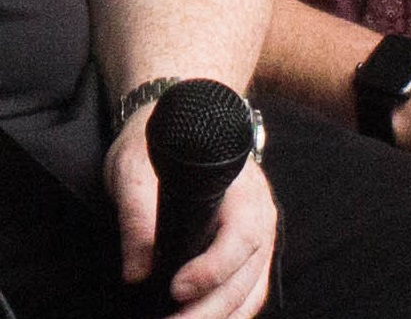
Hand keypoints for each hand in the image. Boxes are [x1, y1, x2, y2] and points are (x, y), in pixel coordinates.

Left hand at [105, 110, 276, 316]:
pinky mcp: (247, 256)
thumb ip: (136, 216)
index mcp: (241, 187)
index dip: (214, 268)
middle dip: (210, 310)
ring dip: (220, 318)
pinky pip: (247, 295)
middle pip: (246, 274)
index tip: (176, 288)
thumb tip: (136, 273)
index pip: (242, 233)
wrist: (183, 128)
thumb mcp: (136, 168)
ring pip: (250, 292)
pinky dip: (229, 316)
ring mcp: (257, 237)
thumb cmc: (161, 144)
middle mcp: (258, 213)